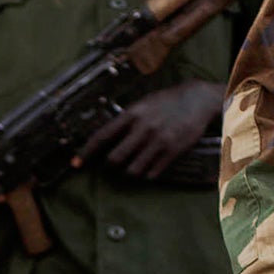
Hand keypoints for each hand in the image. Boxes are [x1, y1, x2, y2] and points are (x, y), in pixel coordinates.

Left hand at [78, 80, 223, 180]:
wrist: (198, 99)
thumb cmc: (167, 101)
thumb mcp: (143, 104)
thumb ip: (126, 120)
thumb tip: (107, 138)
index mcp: (132, 114)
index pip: (102, 136)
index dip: (86, 152)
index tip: (76, 164)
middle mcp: (143, 128)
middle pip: (114, 159)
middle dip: (111, 166)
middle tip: (114, 165)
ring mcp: (158, 141)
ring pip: (132, 170)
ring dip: (130, 172)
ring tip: (134, 166)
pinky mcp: (172, 151)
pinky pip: (152, 173)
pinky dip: (148, 174)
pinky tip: (151, 166)